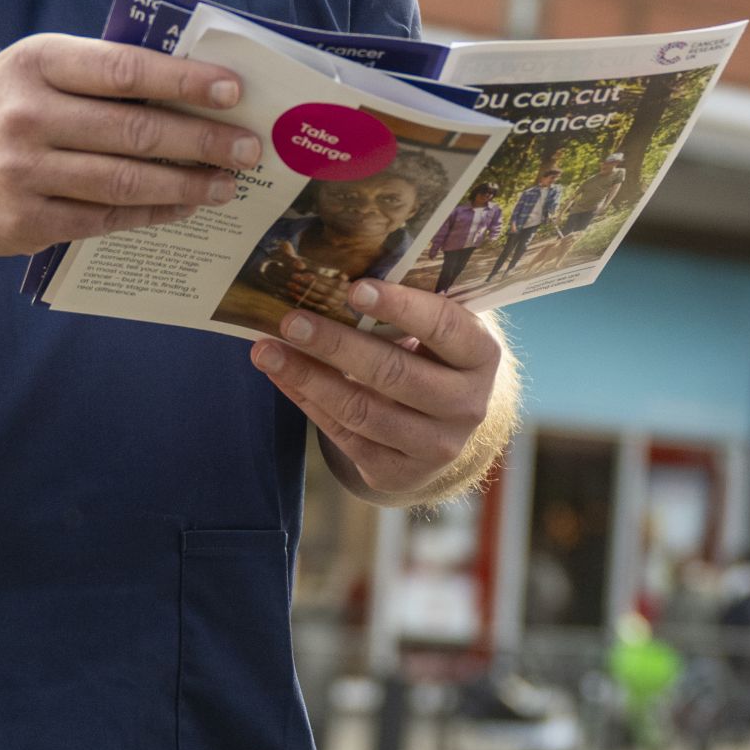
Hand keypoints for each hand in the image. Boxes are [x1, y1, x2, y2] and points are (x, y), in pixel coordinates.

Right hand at [0, 35, 270, 259]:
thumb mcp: (29, 72)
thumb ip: (95, 73)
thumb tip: (190, 84)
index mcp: (34, 63)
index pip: (125, 69)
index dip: (185, 80)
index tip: (233, 90)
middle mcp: (25, 115)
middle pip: (134, 130)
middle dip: (202, 140)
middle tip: (248, 148)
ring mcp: (22, 173)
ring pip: (125, 182)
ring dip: (186, 184)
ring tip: (226, 184)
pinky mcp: (24, 221)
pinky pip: (104, 218)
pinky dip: (151, 214)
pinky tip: (182, 207)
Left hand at [248, 278, 509, 502]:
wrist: (444, 427)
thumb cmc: (432, 358)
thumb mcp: (436, 332)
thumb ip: (404, 308)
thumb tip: (333, 277)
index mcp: (481, 356)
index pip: (445, 327)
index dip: (400, 307)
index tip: (353, 288)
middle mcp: (467, 405)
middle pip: (395, 373)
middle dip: (336, 345)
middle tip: (291, 321)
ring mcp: (435, 446)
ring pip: (362, 411)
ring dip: (308, 377)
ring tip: (267, 351)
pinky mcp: (398, 472)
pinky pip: (344, 436)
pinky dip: (308, 402)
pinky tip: (282, 376)